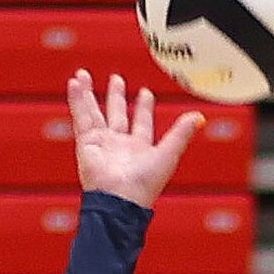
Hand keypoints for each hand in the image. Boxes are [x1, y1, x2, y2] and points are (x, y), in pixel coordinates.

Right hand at [66, 69, 204, 207]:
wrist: (120, 199)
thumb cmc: (145, 184)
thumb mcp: (168, 153)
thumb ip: (181, 134)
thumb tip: (200, 117)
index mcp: (140, 149)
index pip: (142, 123)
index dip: (144, 108)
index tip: (146, 92)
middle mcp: (120, 145)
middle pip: (117, 115)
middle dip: (116, 97)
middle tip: (116, 79)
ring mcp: (102, 144)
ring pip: (94, 113)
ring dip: (88, 94)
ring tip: (83, 75)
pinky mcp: (86, 143)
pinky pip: (81, 117)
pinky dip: (77, 100)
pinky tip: (74, 83)